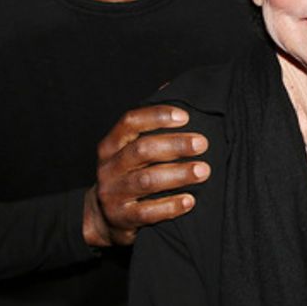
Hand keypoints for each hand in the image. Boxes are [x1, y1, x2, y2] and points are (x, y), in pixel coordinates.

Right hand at [83, 105, 209, 246]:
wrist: (102, 218)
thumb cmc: (128, 174)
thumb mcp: (130, 148)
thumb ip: (149, 124)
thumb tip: (170, 86)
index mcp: (111, 145)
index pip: (130, 122)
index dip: (157, 116)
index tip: (185, 116)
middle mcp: (109, 167)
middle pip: (142, 150)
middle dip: (175, 145)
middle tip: (203, 143)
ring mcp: (113, 194)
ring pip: (146, 181)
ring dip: (178, 174)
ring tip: (204, 171)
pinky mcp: (122, 219)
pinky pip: (147, 213)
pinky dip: (170, 206)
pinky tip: (190, 201)